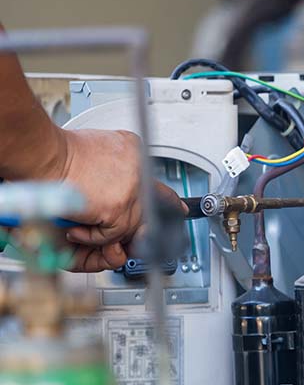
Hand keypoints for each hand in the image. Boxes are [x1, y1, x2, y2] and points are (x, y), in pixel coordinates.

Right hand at [36, 129, 183, 271]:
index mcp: (135, 151)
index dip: (168, 199)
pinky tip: (76, 228)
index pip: (157, 181)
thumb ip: (118, 166)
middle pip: (150, 207)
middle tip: (125, 232)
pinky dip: (90, 237)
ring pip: (130, 226)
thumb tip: (123, 181)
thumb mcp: (101, 147)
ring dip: (105, 230)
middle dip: (142, 224)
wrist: (44, 156)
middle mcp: (139, 171)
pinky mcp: (118, 211)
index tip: (178, 208)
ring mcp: (131, 192)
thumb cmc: (59, 153)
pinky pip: (111, 236)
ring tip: (85, 221)